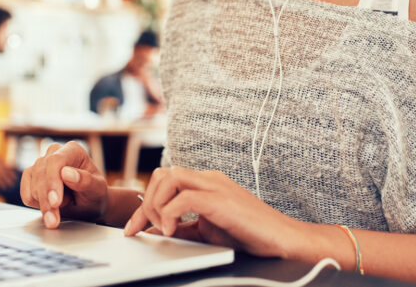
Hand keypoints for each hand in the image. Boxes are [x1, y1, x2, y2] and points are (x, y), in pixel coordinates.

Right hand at [0, 154, 16, 189]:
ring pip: (0, 180)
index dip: (13, 173)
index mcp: (1, 164)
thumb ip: (1, 162)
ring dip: (4, 184)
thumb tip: (4, 163)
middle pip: (6, 175)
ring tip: (7, 188)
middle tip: (14, 184)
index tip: (17, 176)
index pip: (9, 169)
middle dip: (10, 180)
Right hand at [20, 142, 107, 228]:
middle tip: (54, 220)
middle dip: (46, 200)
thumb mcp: (97, 190)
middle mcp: (55, 153)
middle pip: (41, 174)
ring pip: (32, 185)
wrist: (88, 205)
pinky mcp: (31, 177)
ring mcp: (41, 164)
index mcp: (73, 150)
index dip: (53, 181)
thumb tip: (66, 173)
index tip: (55, 202)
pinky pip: (26, 194)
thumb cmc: (94, 194)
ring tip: (58, 214)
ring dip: (43, 206)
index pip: (56, 161)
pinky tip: (51, 208)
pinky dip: (37, 206)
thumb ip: (86, 180)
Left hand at [124, 167, 297, 257]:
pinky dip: (171, 214)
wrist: (283, 240)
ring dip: (156, 205)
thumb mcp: (208, 232)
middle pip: (162, 174)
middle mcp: (209, 179)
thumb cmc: (250, 236)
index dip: (143, 204)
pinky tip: (172, 232)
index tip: (132, 228)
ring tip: (161, 229)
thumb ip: (184, 228)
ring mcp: (215, 186)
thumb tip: (156, 231)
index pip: (165, 181)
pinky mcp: (221, 199)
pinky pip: (184, 198)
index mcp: (206, 183)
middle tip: (139, 230)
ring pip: (169, 178)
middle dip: (144, 202)